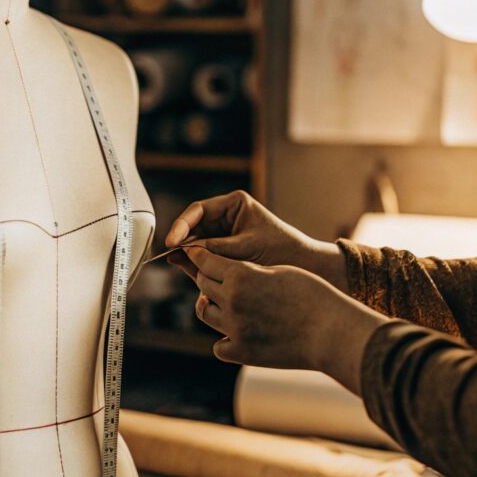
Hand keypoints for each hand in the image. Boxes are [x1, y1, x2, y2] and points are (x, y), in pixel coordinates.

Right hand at [164, 191, 346, 290]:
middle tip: (170, 256)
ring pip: (197, 244)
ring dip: (188, 254)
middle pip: (194, 227)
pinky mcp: (226, 254)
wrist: (306, 268)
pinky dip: (197, 266)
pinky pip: (205, 258)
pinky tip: (191, 272)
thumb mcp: (244, 249)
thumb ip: (213, 250)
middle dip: (182, 242)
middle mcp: (227, 217)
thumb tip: (181, 252)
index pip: (199, 211)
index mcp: (234, 204)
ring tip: (181, 265)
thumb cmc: (282, 251)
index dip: (182, 225)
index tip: (172, 241)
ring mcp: (225, 235)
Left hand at [187, 246, 387, 393]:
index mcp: (240, 275)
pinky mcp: (242, 353)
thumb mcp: (279, 271)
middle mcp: (231, 301)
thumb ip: (250, 272)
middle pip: (203, 284)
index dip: (200, 256)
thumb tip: (231, 274)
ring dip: (212, 306)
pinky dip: (226, 338)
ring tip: (226, 304)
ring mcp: (234, 329)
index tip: (196, 254)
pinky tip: (239, 333)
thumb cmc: (312, 294)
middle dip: (207, 278)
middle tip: (214, 276)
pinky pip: (219, 345)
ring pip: (205, 313)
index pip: (205, 261)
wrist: (331, 331)